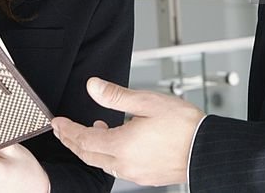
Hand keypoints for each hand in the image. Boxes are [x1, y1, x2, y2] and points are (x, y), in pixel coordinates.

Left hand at [51, 77, 204, 186]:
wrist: (208, 150)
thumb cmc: (183, 126)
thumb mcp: (147, 101)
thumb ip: (116, 96)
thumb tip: (92, 86)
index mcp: (121, 145)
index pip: (83, 139)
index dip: (67, 130)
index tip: (57, 122)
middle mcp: (125, 164)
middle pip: (88, 154)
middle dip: (72, 141)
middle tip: (62, 129)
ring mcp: (135, 173)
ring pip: (102, 163)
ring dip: (91, 148)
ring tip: (92, 129)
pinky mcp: (146, 176)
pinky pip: (118, 168)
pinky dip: (108, 155)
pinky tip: (117, 141)